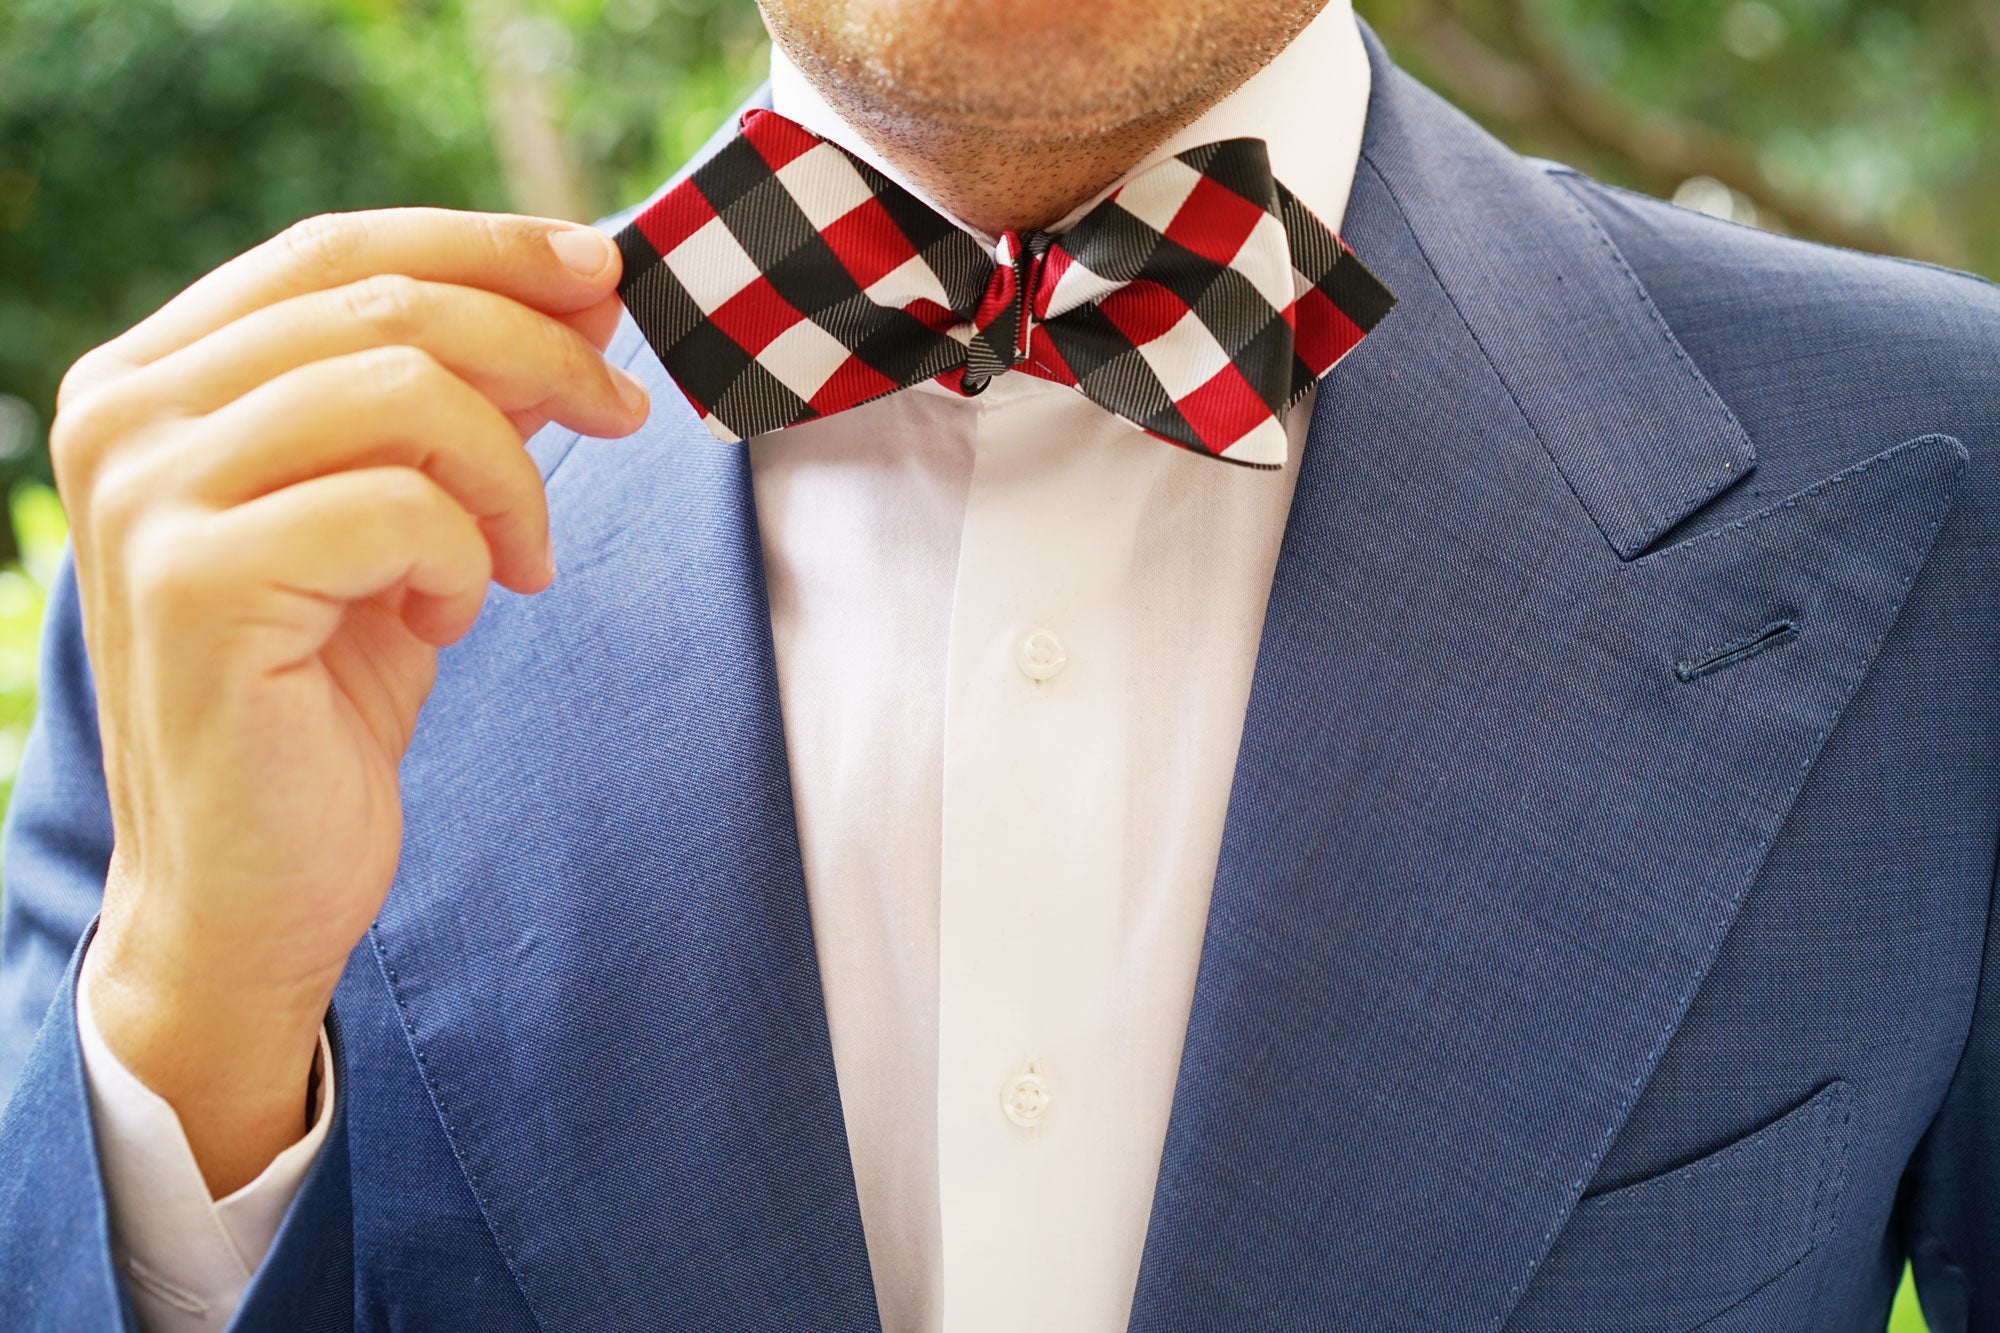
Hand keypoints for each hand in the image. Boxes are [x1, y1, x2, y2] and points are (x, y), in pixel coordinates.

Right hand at [57, 208, 649, 1193]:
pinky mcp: (198, 584)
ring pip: (401, 386)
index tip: (603, 270)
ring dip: (509, 472)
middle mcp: (125, 417)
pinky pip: (400, 506)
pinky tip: (453, 616)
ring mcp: (147, 497)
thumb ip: (458, 401)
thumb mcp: (404, 519)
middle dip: (539, 347)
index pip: (334, 247)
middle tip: (625, 414)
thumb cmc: (326, 698)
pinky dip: (466, 556)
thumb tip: (580, 289)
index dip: (484, 245)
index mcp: (155, 379)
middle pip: (380, 301)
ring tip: (521, 558)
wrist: (256, 885)